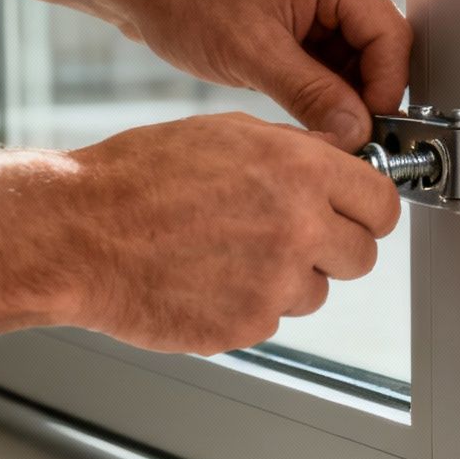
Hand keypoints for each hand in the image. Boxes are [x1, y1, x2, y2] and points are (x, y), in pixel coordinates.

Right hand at [59, 113, 400, 353]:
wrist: (78, 235)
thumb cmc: (138, 178)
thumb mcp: (226, 133)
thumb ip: (294, 150)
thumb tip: (338, 157)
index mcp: (299, 171)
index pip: (381, 203)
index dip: (369, 211)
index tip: (360, 216)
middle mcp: (298, 227)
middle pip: (361, 256)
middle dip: (334, 249)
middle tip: (292, 239)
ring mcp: (275, 282)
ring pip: (316, 291)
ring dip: (287, 280)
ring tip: (228, 254)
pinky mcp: (248, 325)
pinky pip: (272, 318)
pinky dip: (246, 304)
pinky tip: (205, 278)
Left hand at [110, 0, 411, 150]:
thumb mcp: (250, 53)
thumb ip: (311, 94)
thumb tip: (356, 132)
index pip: (390, 36)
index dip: (384, 90)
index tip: (367, 130)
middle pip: (378, 48)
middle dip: (361, 94)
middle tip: (343, 135)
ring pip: (356, 59)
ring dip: (339, 94)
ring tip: (312, 122)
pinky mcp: (302, 13)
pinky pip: (330, 58)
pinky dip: (320, 87)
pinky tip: (299, 105)